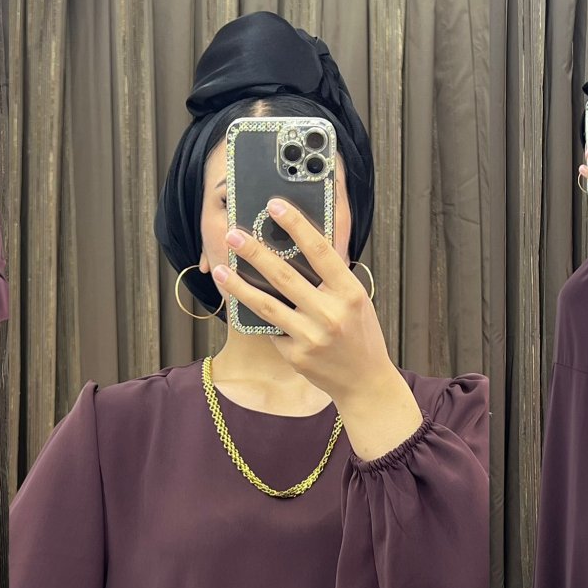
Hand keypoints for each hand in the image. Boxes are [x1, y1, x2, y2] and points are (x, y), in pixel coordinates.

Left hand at [210, 198, 423, 459]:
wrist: (365, 382)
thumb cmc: (360, 335)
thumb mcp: (356, 301)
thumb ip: (331, 279)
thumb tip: (296, 248)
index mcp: (350, 292)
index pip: (320, 251)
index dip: (296, 225)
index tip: (274, 205)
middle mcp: (331, 313)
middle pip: (284, 276)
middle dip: (255, 252)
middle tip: (233, 234)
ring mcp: (311, 337)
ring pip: (267, 305)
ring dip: (239, 285)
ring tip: (221, 269)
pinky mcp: (296, 355)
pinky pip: (271, 329)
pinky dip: (257, 315)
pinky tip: (240, 301)